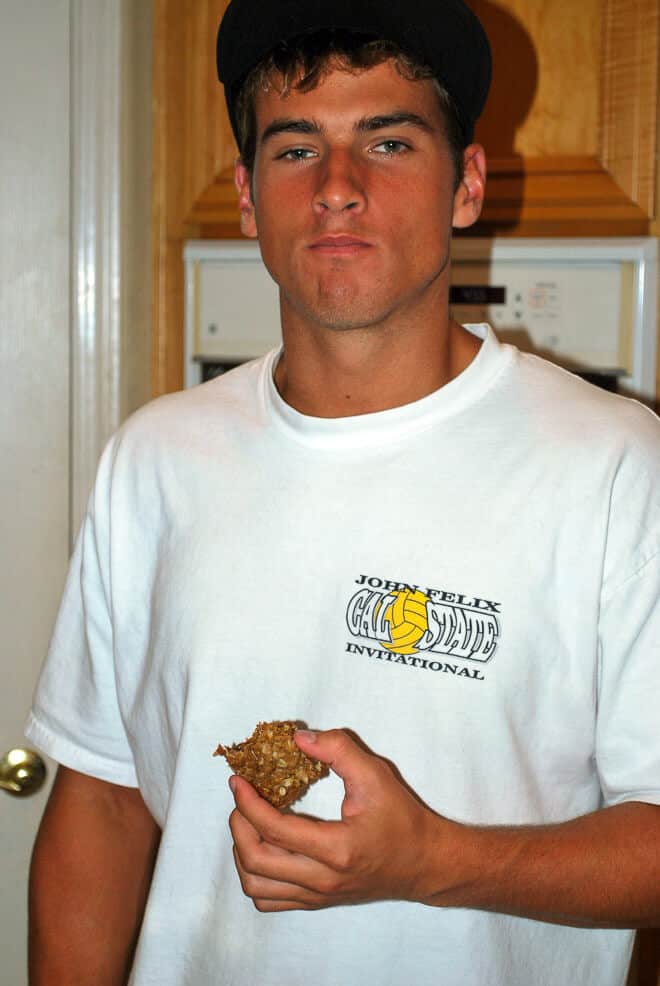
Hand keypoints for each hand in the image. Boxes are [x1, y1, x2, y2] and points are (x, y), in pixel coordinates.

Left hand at [228, 728, 456, 911]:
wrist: (424, 862)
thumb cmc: (402, 819)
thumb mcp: (376, 775)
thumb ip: (338, 750)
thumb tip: (298, 739)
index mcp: (336, 849)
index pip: (274, 829)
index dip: (248, 802)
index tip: (238, 781)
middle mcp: (323, 879)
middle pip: (256, 862)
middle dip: (239, 826)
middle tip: (241, 799)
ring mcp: (318, 895)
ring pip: (257, 887)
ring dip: (241, 854)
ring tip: (247, 824)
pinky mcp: (317, 901)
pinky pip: (270, 899)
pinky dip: (254, 876)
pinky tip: (262, 848)